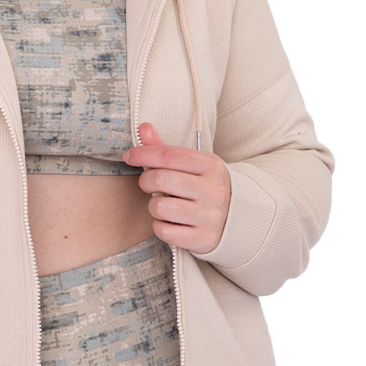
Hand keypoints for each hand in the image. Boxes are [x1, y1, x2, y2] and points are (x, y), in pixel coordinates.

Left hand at [123, 122, 230, 254]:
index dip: (143, 154)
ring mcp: (209, 216)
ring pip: (160, 207)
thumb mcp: (193, 165)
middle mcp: (213, 190)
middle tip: (148, 184)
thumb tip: (143, 128)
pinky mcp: (202, 238)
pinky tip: (171, 222)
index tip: (130, 156)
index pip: (169, 155)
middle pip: (161, 179)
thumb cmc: (204, 188)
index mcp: (211, 166)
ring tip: (164, 205)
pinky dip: (161, 226)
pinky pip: (164, 231)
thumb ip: (165, 149)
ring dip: (154, 207)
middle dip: (146, 181)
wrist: (235, 220)